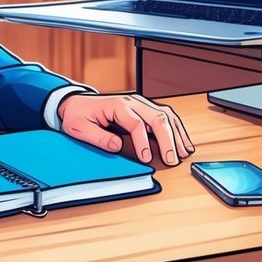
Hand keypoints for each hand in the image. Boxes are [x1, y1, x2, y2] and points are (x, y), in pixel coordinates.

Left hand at [57, 93, 195, 166]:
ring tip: (183, 153)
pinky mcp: (144, 109)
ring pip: (165, 116)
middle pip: (157, 118)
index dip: (143, 142)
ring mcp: (141, 104)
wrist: (77, 104)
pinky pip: (165, 116)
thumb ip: (98, 137)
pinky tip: (182, 142)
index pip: (136, 123)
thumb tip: (117, 146)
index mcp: (117, 105)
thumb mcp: (80, 128)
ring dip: (176, 134)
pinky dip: (176, 129)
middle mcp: (133, 101)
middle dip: (167, 140)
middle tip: (172, 159)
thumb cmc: (79, 115)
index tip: (146, 158)